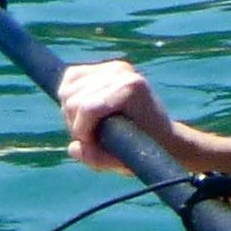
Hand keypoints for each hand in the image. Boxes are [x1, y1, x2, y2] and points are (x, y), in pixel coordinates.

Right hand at [57, 56, 186, 174]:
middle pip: (73, 99)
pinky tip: (86, 113)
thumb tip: (74, 148)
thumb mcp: (123, 163)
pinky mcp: (104, 67)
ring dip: (71, 114)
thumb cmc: (145, 151)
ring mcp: (113, 67)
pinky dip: (70, 99)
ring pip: (67, 89)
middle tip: (93, 138)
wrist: (163, 137)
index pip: (87, 108)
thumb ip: (96, 159)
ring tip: (91, 127)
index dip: (81, 132)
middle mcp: (122, 72)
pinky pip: (70, 79)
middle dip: (75, 124)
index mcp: (132, 89)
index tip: (91, 145)